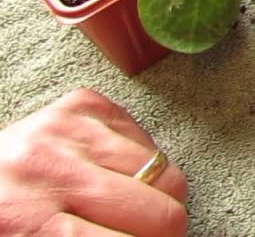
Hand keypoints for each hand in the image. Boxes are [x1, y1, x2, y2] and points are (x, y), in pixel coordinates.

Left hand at [0, 88, 187, 235]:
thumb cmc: (7, 222)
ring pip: (164, 171)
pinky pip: (147, 137)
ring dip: (155, 193)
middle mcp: (50, 170)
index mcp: (31, 224)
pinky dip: (140, 160)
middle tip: (149, 233)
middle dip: (164, 228)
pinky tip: (116, 173)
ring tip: (131, 204)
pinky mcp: (83, 104)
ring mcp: (68, 130)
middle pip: (160, 211)